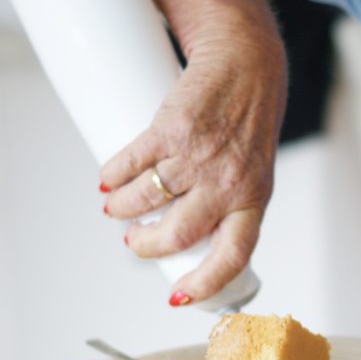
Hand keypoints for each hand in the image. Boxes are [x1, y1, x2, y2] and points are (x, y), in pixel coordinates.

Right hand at [100, 26, 286, 303]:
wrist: (245, 62)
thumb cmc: (247, 123)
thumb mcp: (253, 172)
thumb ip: (228, 207)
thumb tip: (184, 243)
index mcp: (253, 201)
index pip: (232, 256)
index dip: (204, 283)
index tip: (178, 297)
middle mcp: (228, 182)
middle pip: (177, 234)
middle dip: (145, 246)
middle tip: (133, 241)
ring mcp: (199, 155)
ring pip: (147, 199)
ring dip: (122, 209)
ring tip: (116, 207)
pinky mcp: (172, 126)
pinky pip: (132, 162)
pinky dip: (112, 175)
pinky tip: (108, 179)